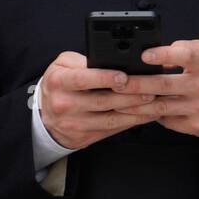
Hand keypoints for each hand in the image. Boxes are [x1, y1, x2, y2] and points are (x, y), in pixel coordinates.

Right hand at [38, 51, 158, 150]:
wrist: (44, 117)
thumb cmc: (59, 84)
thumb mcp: (63, 65)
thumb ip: (84, 61)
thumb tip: (113, 61)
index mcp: (59, 82)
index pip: (82, 79)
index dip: (104, 78)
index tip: (124, 76)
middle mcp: (65, 104)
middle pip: (102, 101)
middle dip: (130, 96)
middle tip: (151, 89)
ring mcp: (74, 124)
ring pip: (110, 119)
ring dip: (135, 112)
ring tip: (153, 104)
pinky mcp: (84, 138)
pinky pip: (111, 130)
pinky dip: (130, 123)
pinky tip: (144, 115)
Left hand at [111, 39, 198, 138]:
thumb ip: (182, 48)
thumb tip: (153, 53)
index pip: (185, 56)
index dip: (164, 55)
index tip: (144, 55)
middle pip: (164, 85)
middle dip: (137, 83)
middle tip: (117, 82)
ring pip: (160, 107)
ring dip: (135, 105)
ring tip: (117, 100)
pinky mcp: (196, 126)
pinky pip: (166, 121)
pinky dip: (149, 116)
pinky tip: (136, 112)